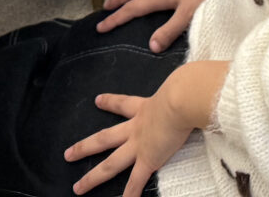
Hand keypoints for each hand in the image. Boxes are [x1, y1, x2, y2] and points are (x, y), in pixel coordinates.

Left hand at [66, 61, 229, 196]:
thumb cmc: (187, 87)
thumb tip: (201, 82)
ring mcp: (139, 145)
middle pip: (104, 138)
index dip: (110, 102)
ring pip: (110, 164)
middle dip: (85, 147)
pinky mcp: (149, 159)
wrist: (184, 97)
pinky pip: (136, 182)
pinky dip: (129, 195)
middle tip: (67, 153)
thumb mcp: (183, 84)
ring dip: (92, 177)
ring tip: (77, 187)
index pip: (123, 104)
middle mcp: (136, 127)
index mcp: (145, 107)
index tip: (97, 100)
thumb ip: (188, 86)